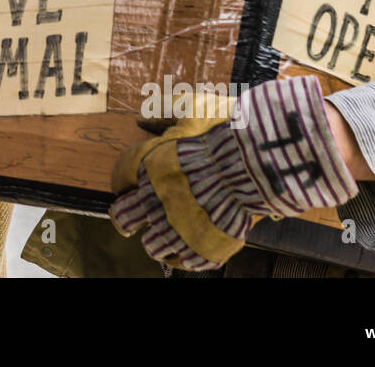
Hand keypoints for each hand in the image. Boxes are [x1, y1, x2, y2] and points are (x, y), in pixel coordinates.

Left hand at [109, 77, 358, 270]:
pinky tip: (185, 253)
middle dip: (128, 223)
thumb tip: (144, 116)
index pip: (120, 190)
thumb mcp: (190, 112)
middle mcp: (157, 203)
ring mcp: (179, 229)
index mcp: (150, 173)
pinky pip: (184, 262)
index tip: (124, 198)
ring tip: (162, 239)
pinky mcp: (203, 248)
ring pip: (154, 246)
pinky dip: (183, 259)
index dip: (120, 195)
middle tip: (131, 225)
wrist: (255, 164)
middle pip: (127, 221)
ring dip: (156, 242)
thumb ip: (165, 113)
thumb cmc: (224, 136)